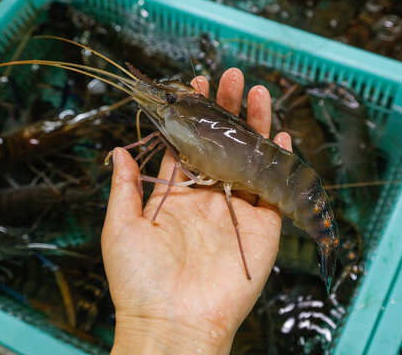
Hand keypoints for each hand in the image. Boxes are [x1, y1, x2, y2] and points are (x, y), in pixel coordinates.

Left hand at [102, 68, 291, 353]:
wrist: (174, 323)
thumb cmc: (140, 281)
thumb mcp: (121, 228)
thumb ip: (125, 188)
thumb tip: (119, 150)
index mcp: (176, 196)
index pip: (187, 145)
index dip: (192, 116)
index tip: (195, 84)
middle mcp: (208, 198)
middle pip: (221, 145)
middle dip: (227, 111)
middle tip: (231, 77)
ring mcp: (237, 211)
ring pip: (250, 159)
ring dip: (255, 127)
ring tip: (256, 93)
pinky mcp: (262, 228)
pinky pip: (275, 191)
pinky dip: (280, 164)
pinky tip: (282, 138)